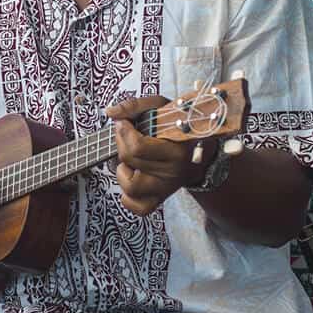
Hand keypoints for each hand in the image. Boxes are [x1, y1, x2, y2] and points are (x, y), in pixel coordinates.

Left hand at [106, 95, 212, 215]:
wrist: (201, 152)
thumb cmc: (177, 127)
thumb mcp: (160, 108)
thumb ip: (134, 106)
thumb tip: (111, 113)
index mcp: (177, 150)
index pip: (137, 147)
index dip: (124, 131)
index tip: (125, 123)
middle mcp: (173, 172)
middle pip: (130, 160)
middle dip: (121, 142)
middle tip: (128, 135)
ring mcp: (165, 188)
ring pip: (130, 187)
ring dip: (122, 170)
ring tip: (130, 159)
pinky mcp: (159, 199)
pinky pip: (137, 206)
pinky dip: (128, 196)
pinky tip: (132, 177)